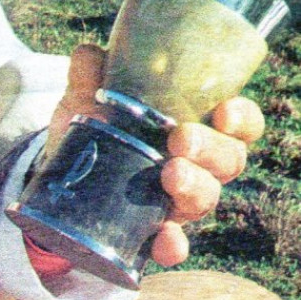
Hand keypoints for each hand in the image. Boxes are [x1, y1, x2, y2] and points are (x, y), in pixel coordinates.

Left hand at [48, 44, 263, 267]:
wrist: (58, 173)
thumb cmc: (91, 126)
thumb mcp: (86, 97)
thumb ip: (89, 74)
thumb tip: (89, 53)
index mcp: (194, 125)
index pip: (239, 124)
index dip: (242, 118)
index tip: (224, 111)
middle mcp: (196, 164)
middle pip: (229, 161)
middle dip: (210, 149)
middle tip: (180, 139)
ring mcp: (176, 200)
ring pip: (206, 199)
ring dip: (194, 188)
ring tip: (169, 174)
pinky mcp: (151, 232)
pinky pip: (173, 246)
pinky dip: (171, 244)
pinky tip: (164, 237)